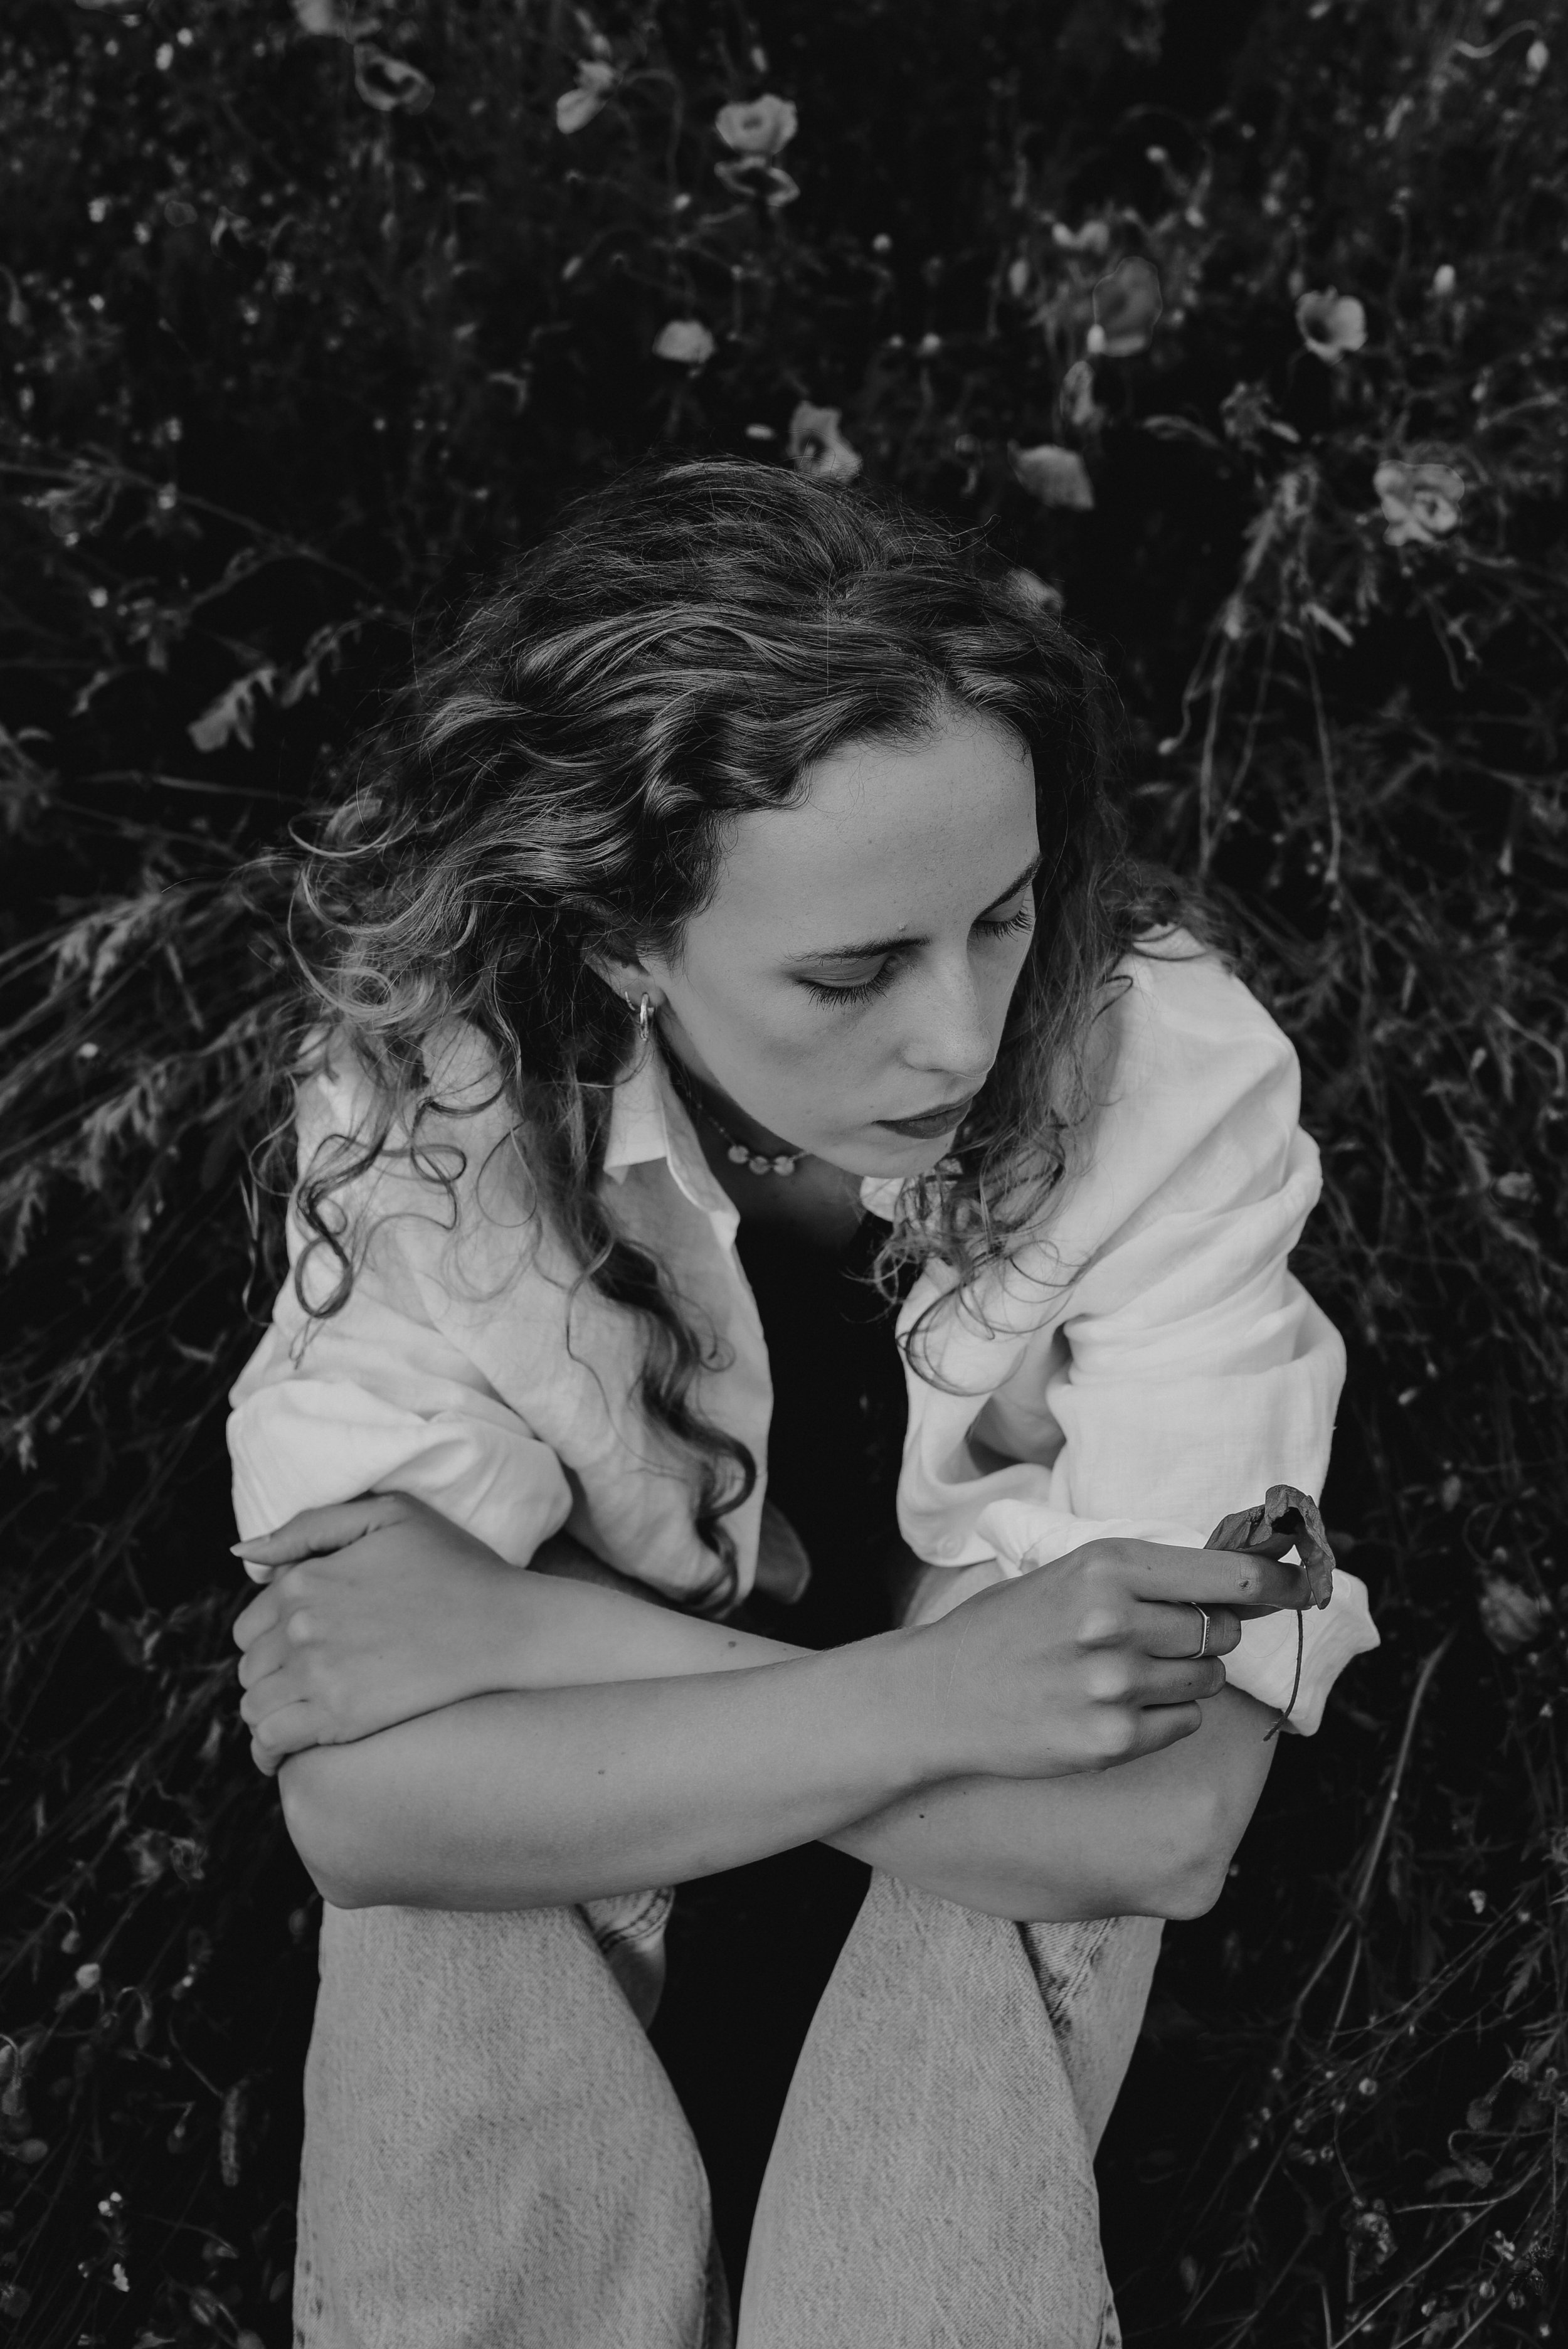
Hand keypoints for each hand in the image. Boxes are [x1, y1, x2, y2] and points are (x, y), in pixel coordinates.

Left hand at [231, 1494, 524, 1774]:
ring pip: (253, 1705)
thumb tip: (242, 1554)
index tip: (300, 1647)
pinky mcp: (342, 1718)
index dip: (272, 1636)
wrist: (505, 1625)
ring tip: (294, 1715)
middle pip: (250, 1666)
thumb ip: (309, 1527)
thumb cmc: (453, 1564)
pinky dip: (268, 1750)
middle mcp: (302, 1628)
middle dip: (269, 1674)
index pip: (251, 1622)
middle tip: (303, 1682)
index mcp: (305, 1580)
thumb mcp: (388, 1514)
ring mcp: (320, 1676)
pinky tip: (281, 1752)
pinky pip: (273, 1741)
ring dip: (266, 1711)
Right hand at [902, 1535, 1309, 1781]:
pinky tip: (1114, 1708)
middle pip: (1222, 1629)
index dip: (1272, 1581)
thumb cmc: (1004, 1630)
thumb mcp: (1065, 1575)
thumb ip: (1141, 1576)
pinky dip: (1165, 1717)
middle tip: (1162, 1638)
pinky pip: (1183, 1723)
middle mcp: (1115, 1620)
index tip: (1301, 1584)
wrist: (937, 1697)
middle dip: (1209, 1634)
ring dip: (1185, 1676)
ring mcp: (1115, 1685)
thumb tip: (1236, 1583)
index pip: (1225, 1572)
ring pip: (1206, 1678)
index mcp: (1105, 1565)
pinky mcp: (1112, 1740)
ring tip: (1126, 1674)